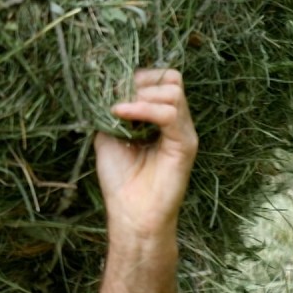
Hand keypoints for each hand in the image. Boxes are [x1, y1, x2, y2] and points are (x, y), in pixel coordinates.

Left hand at [94, 69, 197, 238]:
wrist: (131, 215)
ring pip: (173, 91)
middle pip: (171, 79)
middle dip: (140, 82)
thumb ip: (111, 111)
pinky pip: (169, 114)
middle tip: (116, 99)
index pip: (162, 79)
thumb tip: (106, 86)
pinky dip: (143, 108)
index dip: (137, 77)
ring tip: (117, 110)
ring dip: (140, 95)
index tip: (111, 89)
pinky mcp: (186, 145)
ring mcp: (184, 132)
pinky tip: (121, 113)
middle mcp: (176, 122)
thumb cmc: (120, 181)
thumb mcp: (108, 136)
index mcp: (161, 118)